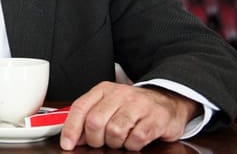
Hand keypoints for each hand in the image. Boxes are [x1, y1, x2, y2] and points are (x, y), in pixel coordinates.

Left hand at [60, 81, 199, 150]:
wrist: (168, 101)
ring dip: (114, 143)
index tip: (68, 144)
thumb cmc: (134, 106)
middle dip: (95, 139)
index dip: (71, 129)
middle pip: (95, 122)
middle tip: (101, 143)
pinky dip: (131, 145)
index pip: (80, 108)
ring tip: (120, 140)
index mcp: (104, 90)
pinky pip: (136, 138)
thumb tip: (74, 137)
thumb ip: (89, 117)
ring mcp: (139, 105)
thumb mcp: (109, 105)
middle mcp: (120, 94)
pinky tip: (133, 141)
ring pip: (114, 131)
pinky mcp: (156, 118)